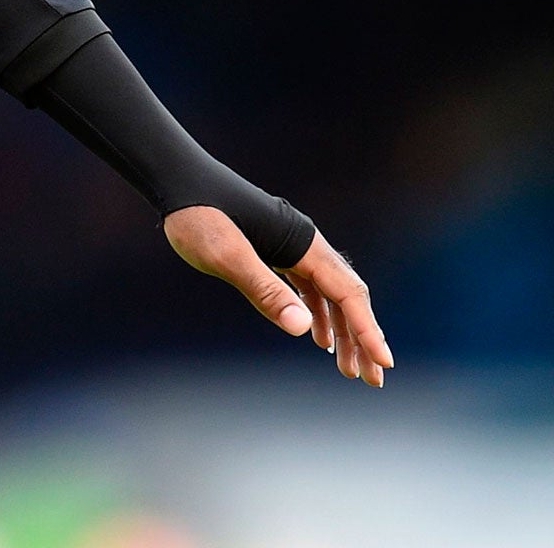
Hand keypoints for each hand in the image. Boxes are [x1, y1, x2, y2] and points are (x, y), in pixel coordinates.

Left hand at [164, 205, 393, 386]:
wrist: (176, 180)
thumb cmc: (197, 216)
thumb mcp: (226, 256)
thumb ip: (264, 290)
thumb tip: (303, 329)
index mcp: (302, 244)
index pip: (348, 293)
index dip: (368, 330)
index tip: (384, 363)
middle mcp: (305, 244)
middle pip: (347, 296)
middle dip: (362, 338)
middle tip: (373, 380)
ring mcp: (291, 247)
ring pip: (329, 294)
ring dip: (343, 331)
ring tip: (350, 370)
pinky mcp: (274, 250)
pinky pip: (308, 287)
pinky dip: (318, 314)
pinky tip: (318, 340)